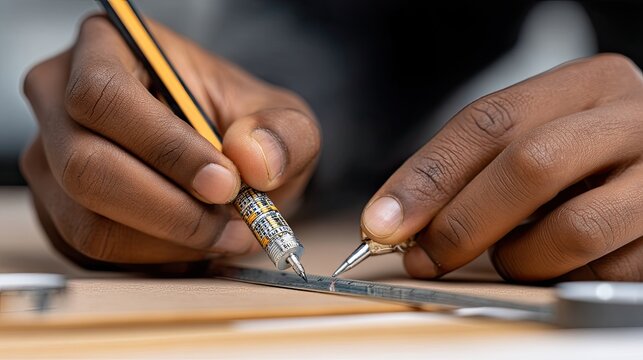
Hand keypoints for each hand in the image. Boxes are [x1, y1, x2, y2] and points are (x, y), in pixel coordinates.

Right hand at [20, 15, 319, 269]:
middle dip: (170, 211)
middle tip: (232, 224)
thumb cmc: (239, 125)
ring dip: (168, 243)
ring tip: (223, 235)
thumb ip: (282, 133)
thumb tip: (250, 160)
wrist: (222, 160)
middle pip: (85, 168)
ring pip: (88, 224)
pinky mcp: (58, 212)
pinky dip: (153, 260)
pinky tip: (193, 244)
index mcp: (106, 48)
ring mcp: (50, 161)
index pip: (107, 96)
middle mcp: (60, 102)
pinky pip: (93, 254)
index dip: (167, 149)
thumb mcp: (281, 119)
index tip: (225, 183)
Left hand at [361, 54, 642, 281]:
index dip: (427, 177)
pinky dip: (562, 278)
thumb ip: (474, 168)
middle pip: (530, 166)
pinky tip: (557, 262)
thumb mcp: (537, 135)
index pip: (490, 122)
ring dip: (518, 258)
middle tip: (426, 257)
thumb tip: (399, 223)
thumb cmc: (586, 153)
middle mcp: (634, 120)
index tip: (383, 221)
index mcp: (587, 84)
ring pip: (571, 231)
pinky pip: (603, 274)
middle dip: (462, 223)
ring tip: (510, 255)